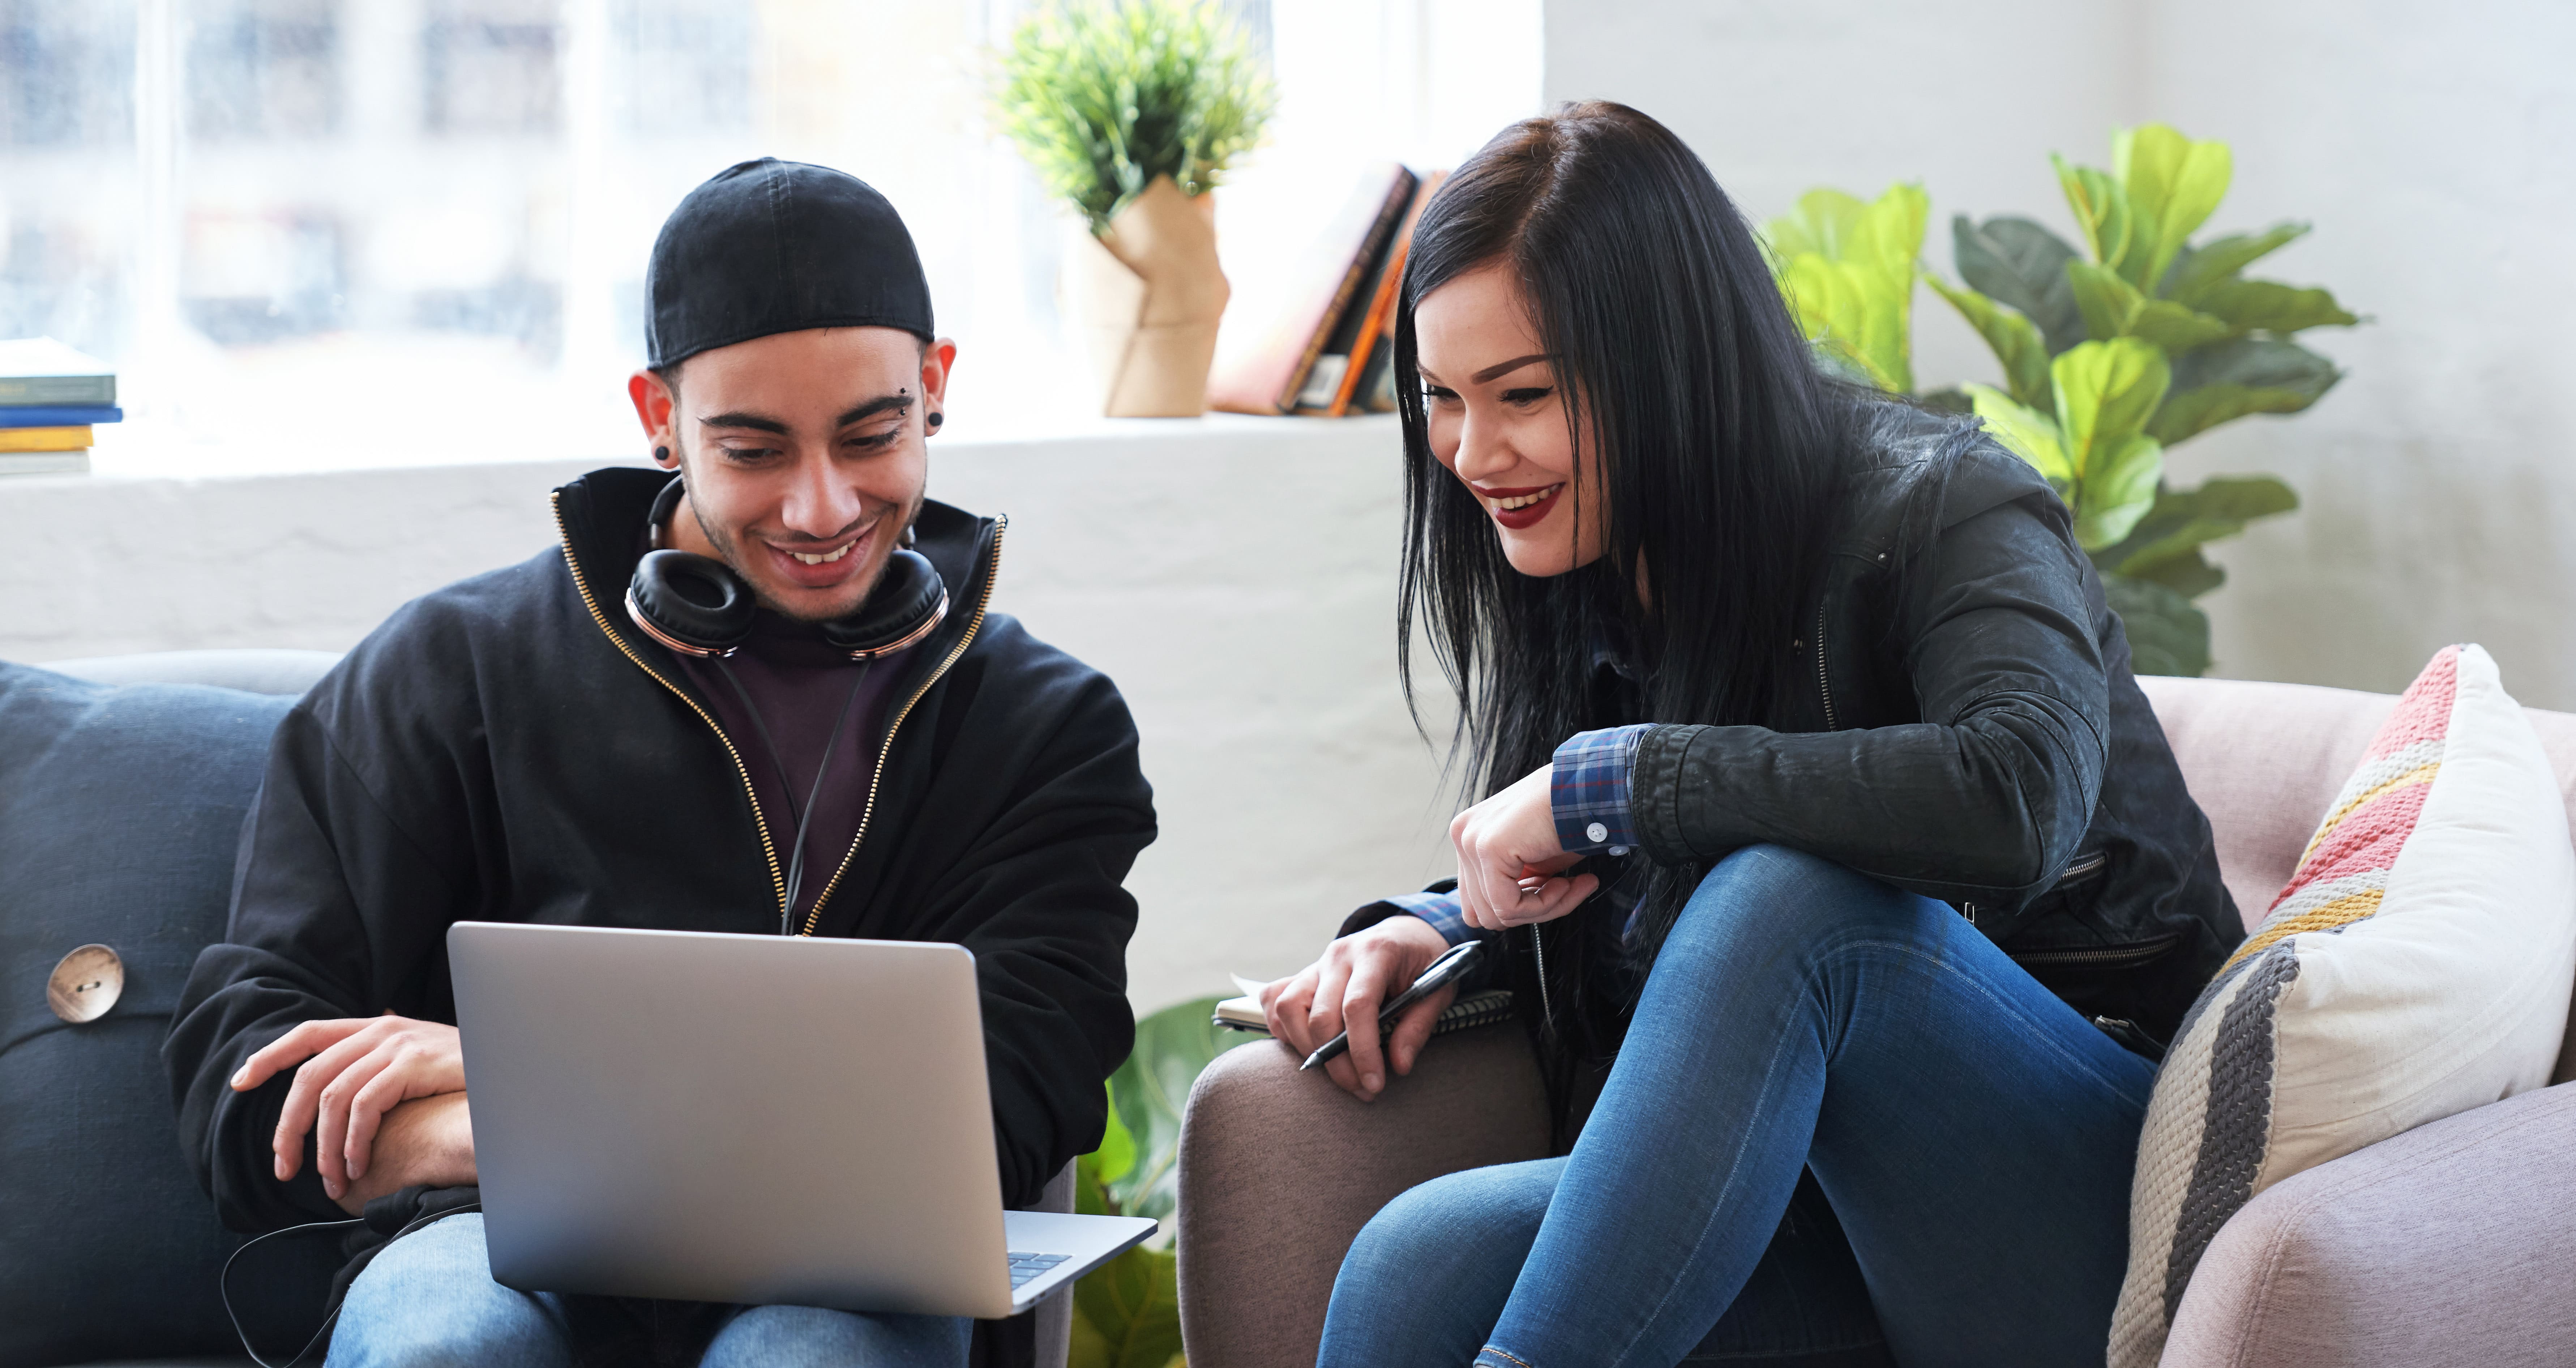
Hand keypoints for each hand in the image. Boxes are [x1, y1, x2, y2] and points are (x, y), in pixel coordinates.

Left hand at [231, 1014, 468, 1204]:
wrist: (516, 1068)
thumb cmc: (470, 1074)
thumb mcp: (423, 1061)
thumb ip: (387, 1065)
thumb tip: (355, 1090)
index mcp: (378, 1027)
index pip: (309, 1033)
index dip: (270, 1056)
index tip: (240, 1082)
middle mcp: (382, 1030)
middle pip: (310, 1076)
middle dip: (288, 1128)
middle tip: (283, 1167)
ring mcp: (397, 1045)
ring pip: (331, 1098)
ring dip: (324, 1148)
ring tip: (332, 1182)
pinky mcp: (413, 1065)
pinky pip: (363, 1107)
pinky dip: (354, 1142)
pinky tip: (359, 1166)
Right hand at [1259, 915, 1457, 1101]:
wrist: (1405, 935)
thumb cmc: (1423, 963)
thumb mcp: (1437, 990)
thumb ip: (1417, 1027)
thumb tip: (1399, 1066)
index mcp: (1376, 952)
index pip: (1357, 1006)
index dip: (1362, 1051)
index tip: (1374, 1084)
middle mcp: (1339, 955)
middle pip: (1321, 1015)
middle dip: (1338, 1063)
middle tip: (1362, 1090)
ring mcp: (1316, 964)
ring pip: (1288, 1008)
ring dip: (1307, 1048)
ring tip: (1336, 1071)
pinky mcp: (1302, 974)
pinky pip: (1275, 1001)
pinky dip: (1284, 1028)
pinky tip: (1309, 1047)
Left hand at [1453, 762, 1598, 931]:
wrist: (1593, 790)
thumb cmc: (1570, 819)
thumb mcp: (1533, 860)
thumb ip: (1513, 884)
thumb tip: (1508, 916)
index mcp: (1469, 836)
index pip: (1477, 901)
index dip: (1520, 907)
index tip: (1557, 892)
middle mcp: (1463, 835)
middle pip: (1483, 912)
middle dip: (1531, 911)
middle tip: (1568, 890)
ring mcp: (1471, 841)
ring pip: (1497, 914)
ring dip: (1543, 908)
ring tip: (1572, 884)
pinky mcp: (1488, 848)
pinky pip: (1508, 907)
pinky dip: (1543, 905)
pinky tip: (1567, 883)